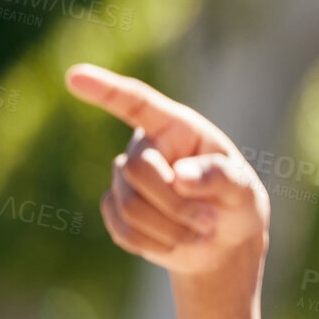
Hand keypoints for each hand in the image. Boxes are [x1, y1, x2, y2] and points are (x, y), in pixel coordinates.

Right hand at [66, 64, 269, 283]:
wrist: (224, 241)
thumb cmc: (236, 203)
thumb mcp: (244, 189)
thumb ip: (221, 177)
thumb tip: (181, 176)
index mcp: (177, 128)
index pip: (138, 104)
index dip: (107, 90)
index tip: (75, 76)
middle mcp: (146, 147)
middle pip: (137, 169)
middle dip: (175, 202)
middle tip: (209, 220)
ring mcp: (125, 179)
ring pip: (130, 205)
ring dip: (172, 228)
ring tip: (199, 231)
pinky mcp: (115, 209)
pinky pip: (124, 231)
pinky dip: (158, 243)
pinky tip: (177, 239)